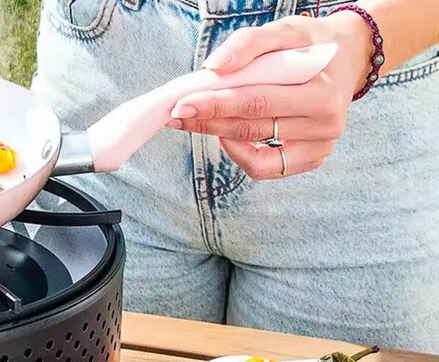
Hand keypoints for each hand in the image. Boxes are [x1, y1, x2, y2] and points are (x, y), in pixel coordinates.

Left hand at [167, 13, 375, 179]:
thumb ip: (249, 42)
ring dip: (218, 138)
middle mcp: (326, 124)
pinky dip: (241, 155)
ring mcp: (320, 146)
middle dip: (208, 122)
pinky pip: (266, 168)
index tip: (182, 104)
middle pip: (251, 129)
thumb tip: (214, 66)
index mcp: (322, 92)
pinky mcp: (312, 159)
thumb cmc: (311, 44)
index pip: (257, 102)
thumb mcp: (284, 30)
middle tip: (177, 115)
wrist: (346, 57)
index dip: (215, 105)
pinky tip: (227, 135)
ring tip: (196, 122)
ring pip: (255, 154)